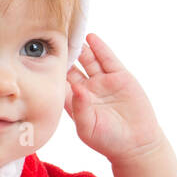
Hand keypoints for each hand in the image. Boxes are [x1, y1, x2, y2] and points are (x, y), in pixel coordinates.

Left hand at [64, 33, 164, 164]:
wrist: (137, 143)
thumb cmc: (109, 141)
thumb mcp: (88, 129)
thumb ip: (80, 108)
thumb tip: (77, 86)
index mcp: (75, 103)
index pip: (59, 83)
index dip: (51, 71)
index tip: (39, 59)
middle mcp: (87, 89)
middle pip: (71, 67)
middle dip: (63, 55)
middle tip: (51, 39)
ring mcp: (103, 82)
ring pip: (88, 60)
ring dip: (80, 48)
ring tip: (70, 33)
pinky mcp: (119, 77)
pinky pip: (107, 59)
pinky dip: (99, 48)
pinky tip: (91, 37)